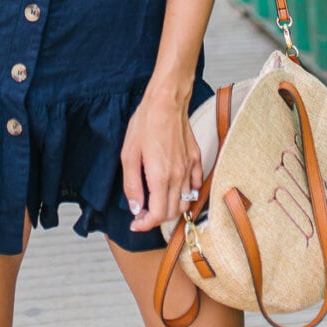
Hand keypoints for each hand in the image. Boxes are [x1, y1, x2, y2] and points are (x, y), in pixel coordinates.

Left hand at [121, 89, 203, 233]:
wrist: (166, 102)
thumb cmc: (146, 124)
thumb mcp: (129, 155)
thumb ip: (132, 185)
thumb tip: (135, 208)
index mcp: (160, 178)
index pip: (157, 215)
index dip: (145, 224)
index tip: (135, 223)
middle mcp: (178, 177)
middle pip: (171, 213)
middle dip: (156, 218)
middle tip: (142, 212)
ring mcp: (190, 169)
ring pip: (185, 203)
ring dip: (171, 208)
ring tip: (157, 202)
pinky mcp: (196, 159)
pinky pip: (196, 186)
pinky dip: (186, 194)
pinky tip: (174, 188)